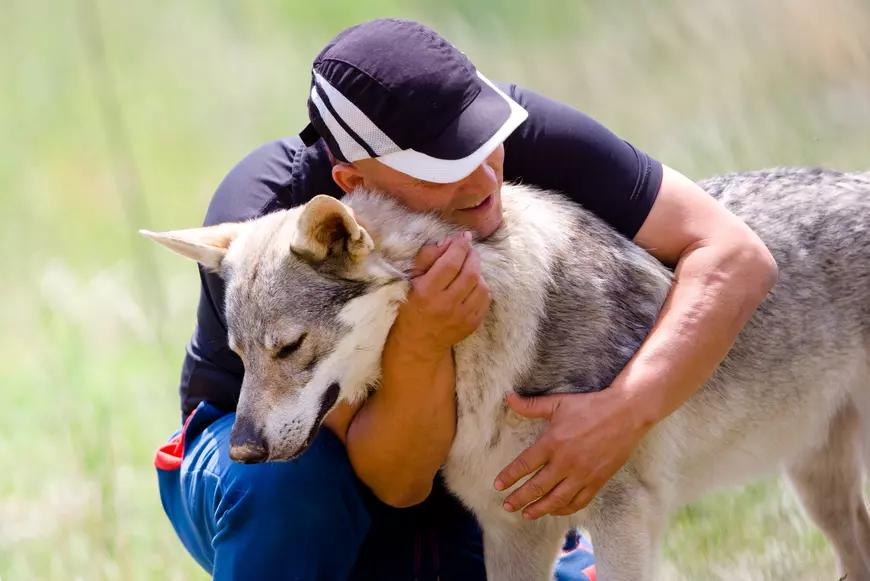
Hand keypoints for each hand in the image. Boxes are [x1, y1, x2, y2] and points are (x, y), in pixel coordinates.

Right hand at [396, 232, 491, 356]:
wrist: (419, 342)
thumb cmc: (412, 306)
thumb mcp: (411, 280)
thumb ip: (427, 257)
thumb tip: (447, 241)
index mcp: (427, 292)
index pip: (451, 263)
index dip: (460, 246)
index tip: (464, 236)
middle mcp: (446, 305)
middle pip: (470, 273)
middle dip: (472, 256)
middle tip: (468, 249)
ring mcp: (462, 317)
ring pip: (481, 285)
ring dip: (478, 272)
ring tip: (468, 268)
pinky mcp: (472, 324)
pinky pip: (485, 299)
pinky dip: (481, 287)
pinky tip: (472, 285)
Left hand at [493, 389, 647, 519]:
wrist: (625, 414)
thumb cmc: (590, 406)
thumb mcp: (558, 403)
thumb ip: (531, 405)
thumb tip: (508, 398)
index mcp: (552, 443)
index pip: (524, 465)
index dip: (509, 477)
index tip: (498, 486)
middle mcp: (565, 462)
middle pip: (537, 487)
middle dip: (519, 499)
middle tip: (507, 506)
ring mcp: (582, 474)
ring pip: (556, 500)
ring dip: (539, 509)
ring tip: (526, 515)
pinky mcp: (597, 481)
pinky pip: (578, 501)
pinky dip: (564, 509)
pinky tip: (555, 510)